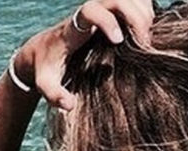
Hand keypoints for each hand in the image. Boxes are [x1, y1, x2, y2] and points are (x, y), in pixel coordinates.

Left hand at [13, 1, 154, 110]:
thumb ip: (54, 94)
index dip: (107, 20)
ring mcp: (99, 11)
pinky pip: (130, 2)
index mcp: (72, 29)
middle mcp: (87, 14)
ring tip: (145, 39)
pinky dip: (143, 11)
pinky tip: (144, 32)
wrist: (42, 51)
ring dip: (142, 13)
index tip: (118, 41)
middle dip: (134, 17)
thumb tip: (69, 105)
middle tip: (143, 43)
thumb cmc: (46, 68)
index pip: (90, 10)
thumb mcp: (45, 83)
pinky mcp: (108, 13)